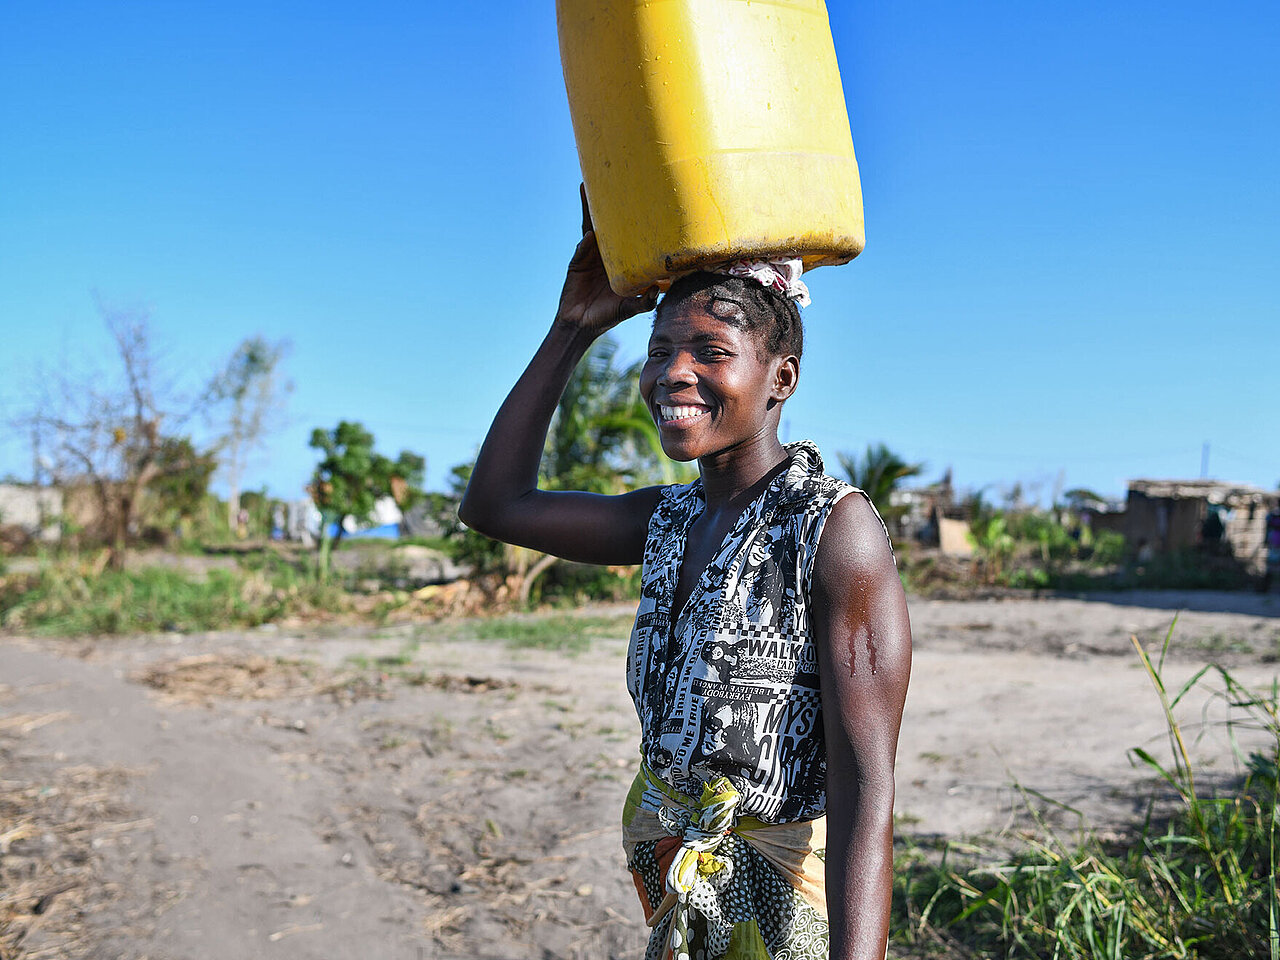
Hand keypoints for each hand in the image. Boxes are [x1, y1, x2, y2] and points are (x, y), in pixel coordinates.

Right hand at [555, 184, 658, 334]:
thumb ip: (645, 302)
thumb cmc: (608, 315)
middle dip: (608, 202)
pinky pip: (581, 249)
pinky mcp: (577, 262)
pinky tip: (589, 236)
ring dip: (589, 208)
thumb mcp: (630, 309)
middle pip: (608, 223)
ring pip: (591, 227)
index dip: (633, 217)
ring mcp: (591, 255)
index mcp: (622, 260)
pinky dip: (586, 244)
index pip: (628, 234)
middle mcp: (607, 253)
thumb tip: (658, 290)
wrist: (581, 324)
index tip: (642, 196)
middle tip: (611, 177)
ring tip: (587, 187)